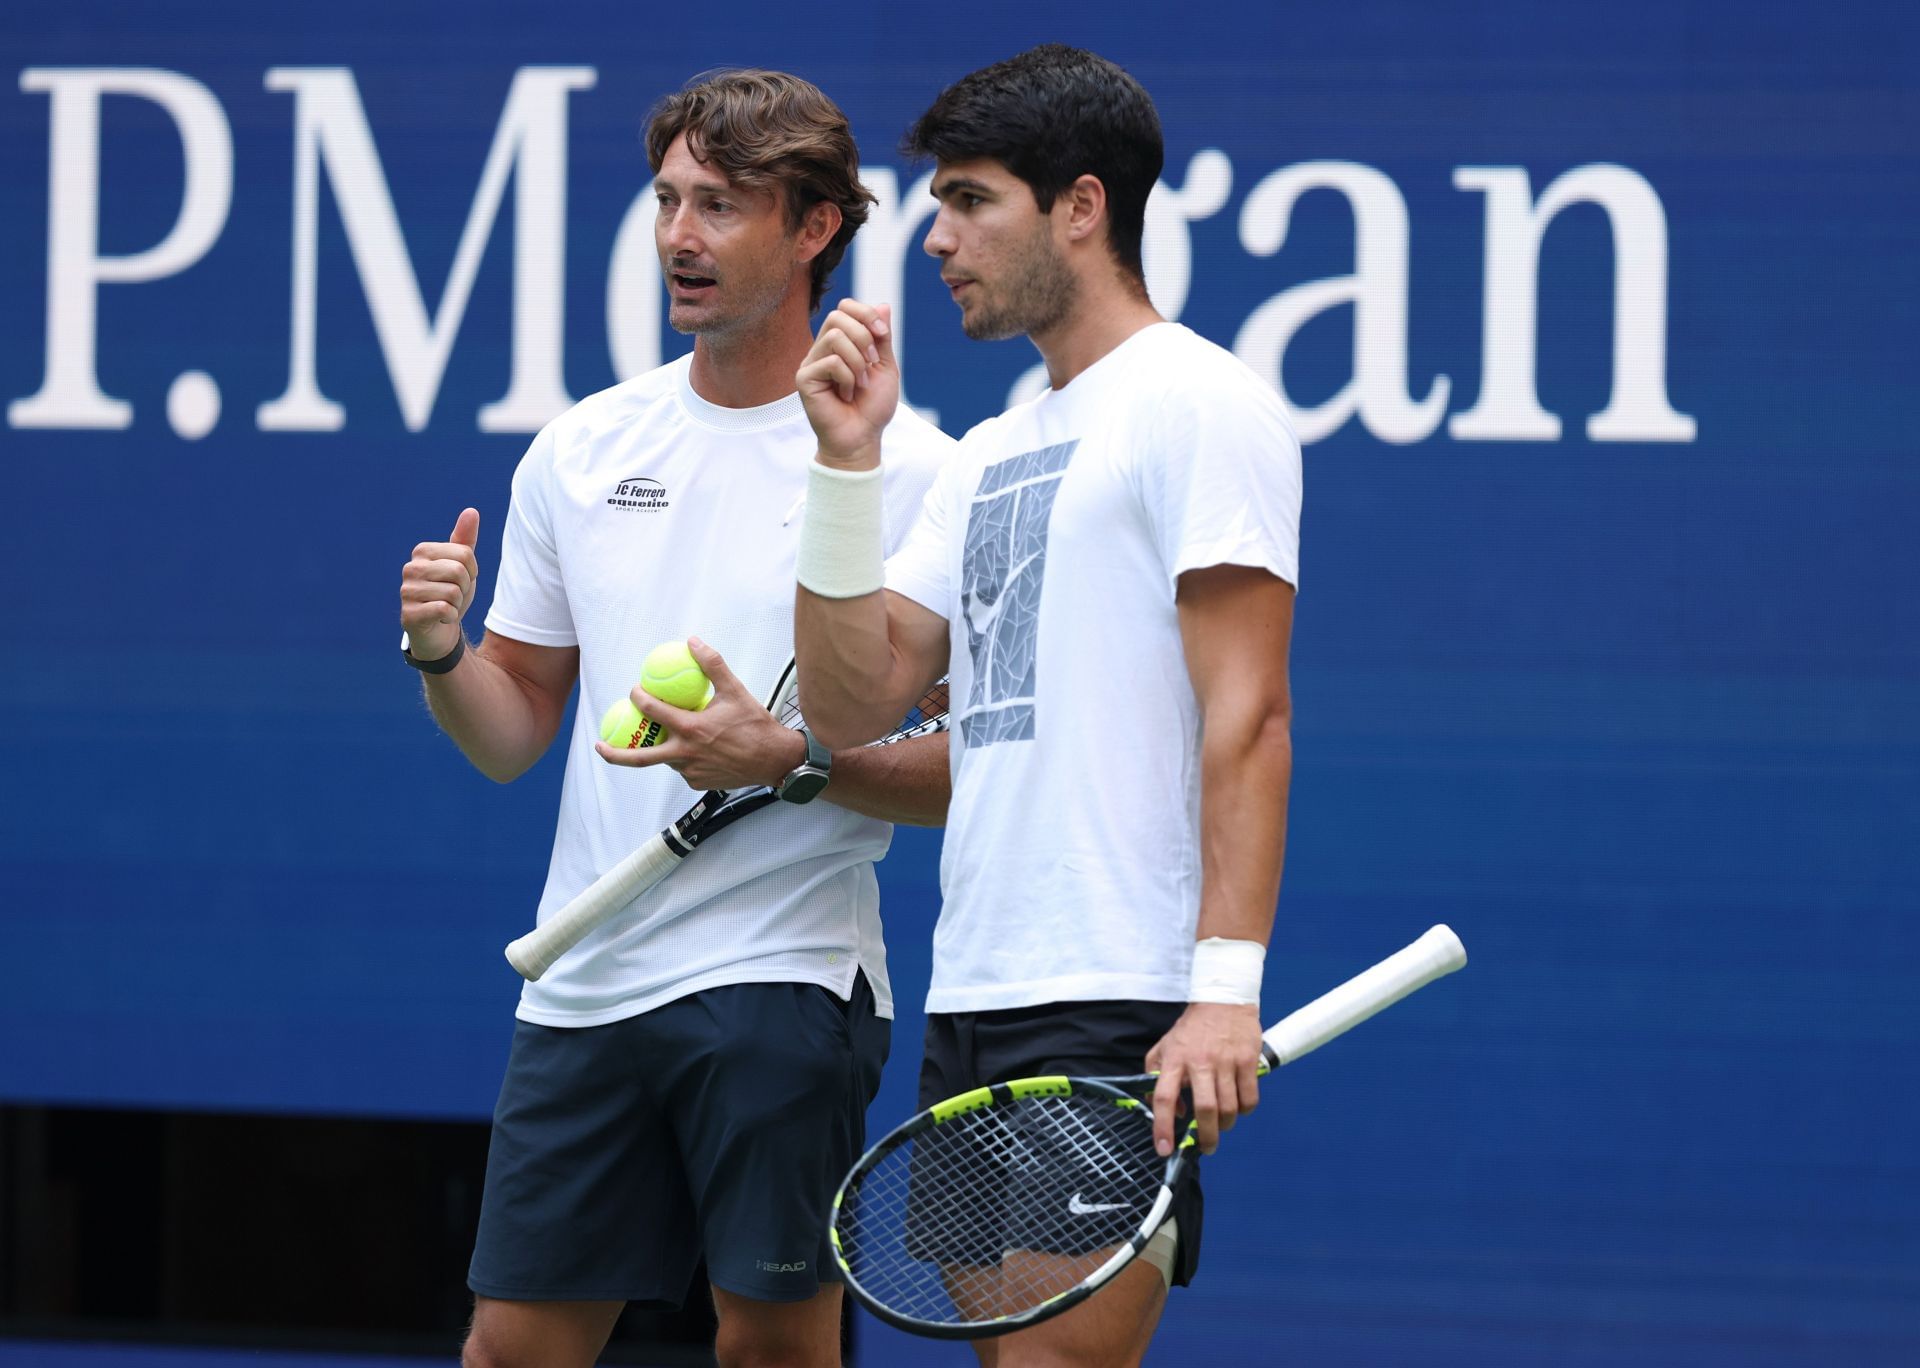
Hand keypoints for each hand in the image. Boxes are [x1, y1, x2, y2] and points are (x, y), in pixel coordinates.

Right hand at [400, 507, 479, 659]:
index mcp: (422, 552)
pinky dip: (450, 617)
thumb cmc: (450, 593)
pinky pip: (444, 609)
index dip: (472, 572)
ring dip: (457, 604)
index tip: (461, 581)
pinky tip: (440, 618)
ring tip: (446, 606)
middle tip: (454, 596)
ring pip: (453, 592)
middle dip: (465, 588)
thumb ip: (465, 540)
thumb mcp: (462, 566)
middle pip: (459, 571)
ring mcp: (406, 591)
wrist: (438, 630)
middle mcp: (410, 568)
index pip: (465, 554)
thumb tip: (471, 511)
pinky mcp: (409, 614)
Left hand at [594, 637, 807, 790]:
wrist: (775, 760)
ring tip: (665, 735)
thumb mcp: (735, 690)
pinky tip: (695, 748)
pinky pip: (683, 769)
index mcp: (691, 730)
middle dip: (614, 753)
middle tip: (599, 745)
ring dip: (662, 747)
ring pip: (666, 759)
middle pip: (640, 757)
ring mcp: (691, 772)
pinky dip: (684, 758)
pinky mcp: (698, 784)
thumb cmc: (756, 726)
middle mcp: (686, 754)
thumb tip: (693, 642)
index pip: (652, 711)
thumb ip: (712, 665)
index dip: (638, 698)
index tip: (634, 691)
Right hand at [797, 299, 896, 468]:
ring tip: (860, 384)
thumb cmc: (872, 407)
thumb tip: (882, 305)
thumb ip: (881, 337)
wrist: (862, 438)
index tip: (883, 333)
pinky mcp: (804, 378)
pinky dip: (848, 378)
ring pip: (835, 336)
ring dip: (857, 361)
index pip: (845, 308)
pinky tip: (847, 395)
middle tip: (871, 364)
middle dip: (864, 336)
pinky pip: (831, 361)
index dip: (866, 313)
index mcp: (840, 343)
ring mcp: (811, 363)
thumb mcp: (884, 367)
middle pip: (838, 316)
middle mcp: (822, 349)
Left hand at [1145, 1002, 1263, 1157]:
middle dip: (1206, 1136)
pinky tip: (1239, 1107)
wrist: (1222, 1000)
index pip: (1164, 1097)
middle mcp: (1200, 1062)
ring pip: (1229, 1108)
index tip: (1164, 1149)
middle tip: (1207, 1147)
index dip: (1163, 1126)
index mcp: (1175, 1059)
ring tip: (1222, 1125)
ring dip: (1226, 1124)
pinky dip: (1245, 1110)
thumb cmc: (1191, 1029)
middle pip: (1205, 1109)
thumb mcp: (1164, 1047)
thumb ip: (1156, 1077)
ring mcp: (1226, 1061)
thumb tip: (1174, 1109)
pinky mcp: (1248, 1060)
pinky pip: (1250, 1098)